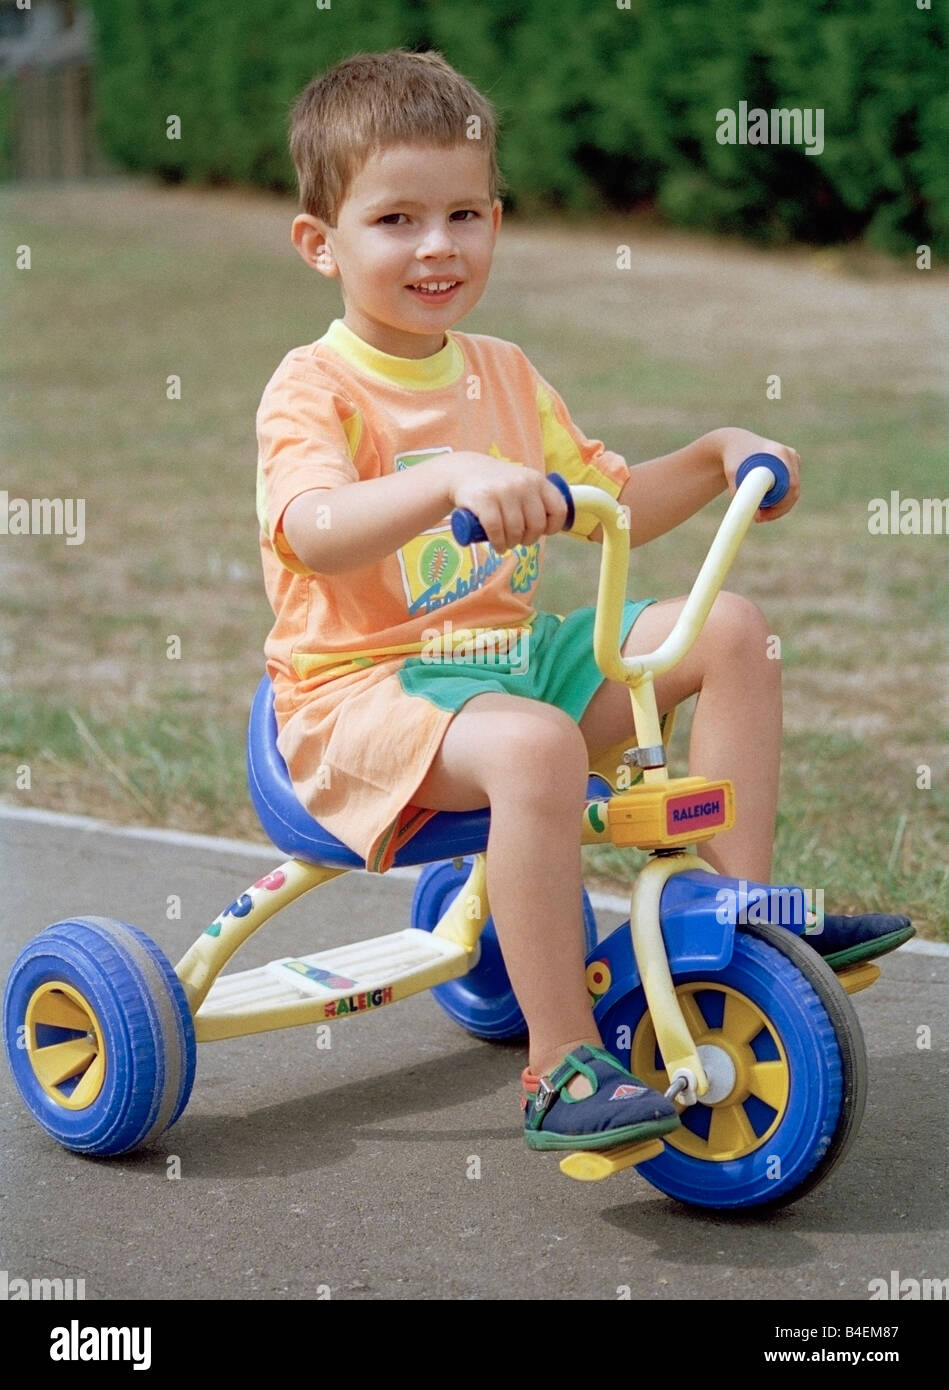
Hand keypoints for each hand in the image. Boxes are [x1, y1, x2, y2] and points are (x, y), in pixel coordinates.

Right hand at [444, 453, 567, 551]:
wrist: (465, 471)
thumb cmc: (499, 485)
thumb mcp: (523, 483)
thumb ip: (539, 497)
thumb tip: (558, 524)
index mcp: (538, 480)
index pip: (558, 510)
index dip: (553, 527)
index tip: (542, 532)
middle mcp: (523, 484)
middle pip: (536, 526)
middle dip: (528, 539)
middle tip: (518, 540)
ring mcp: (503, 491)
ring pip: (515, 531)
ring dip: (511, 544)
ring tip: (505, 543)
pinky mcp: (483, 499)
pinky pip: (496, 530)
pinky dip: (498, 543)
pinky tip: (498, 546)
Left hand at [719, 429, 800, 522]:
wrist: (736, 444)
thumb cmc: (733, 458)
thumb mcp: (732, 474)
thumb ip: (738, 491)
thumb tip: (745, 514)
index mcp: (780, 453)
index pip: (790, 485)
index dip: (780, 505)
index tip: (762, 515)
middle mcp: (790, 456)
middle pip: (793, 490)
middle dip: (778, 509)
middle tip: (758, 519)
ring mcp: (793, 461)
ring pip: (792, 492)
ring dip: (778, 507)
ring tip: (758, 515)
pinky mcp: (791, 467)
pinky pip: (790, 488)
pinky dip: (780, 500)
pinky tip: (764, 507)